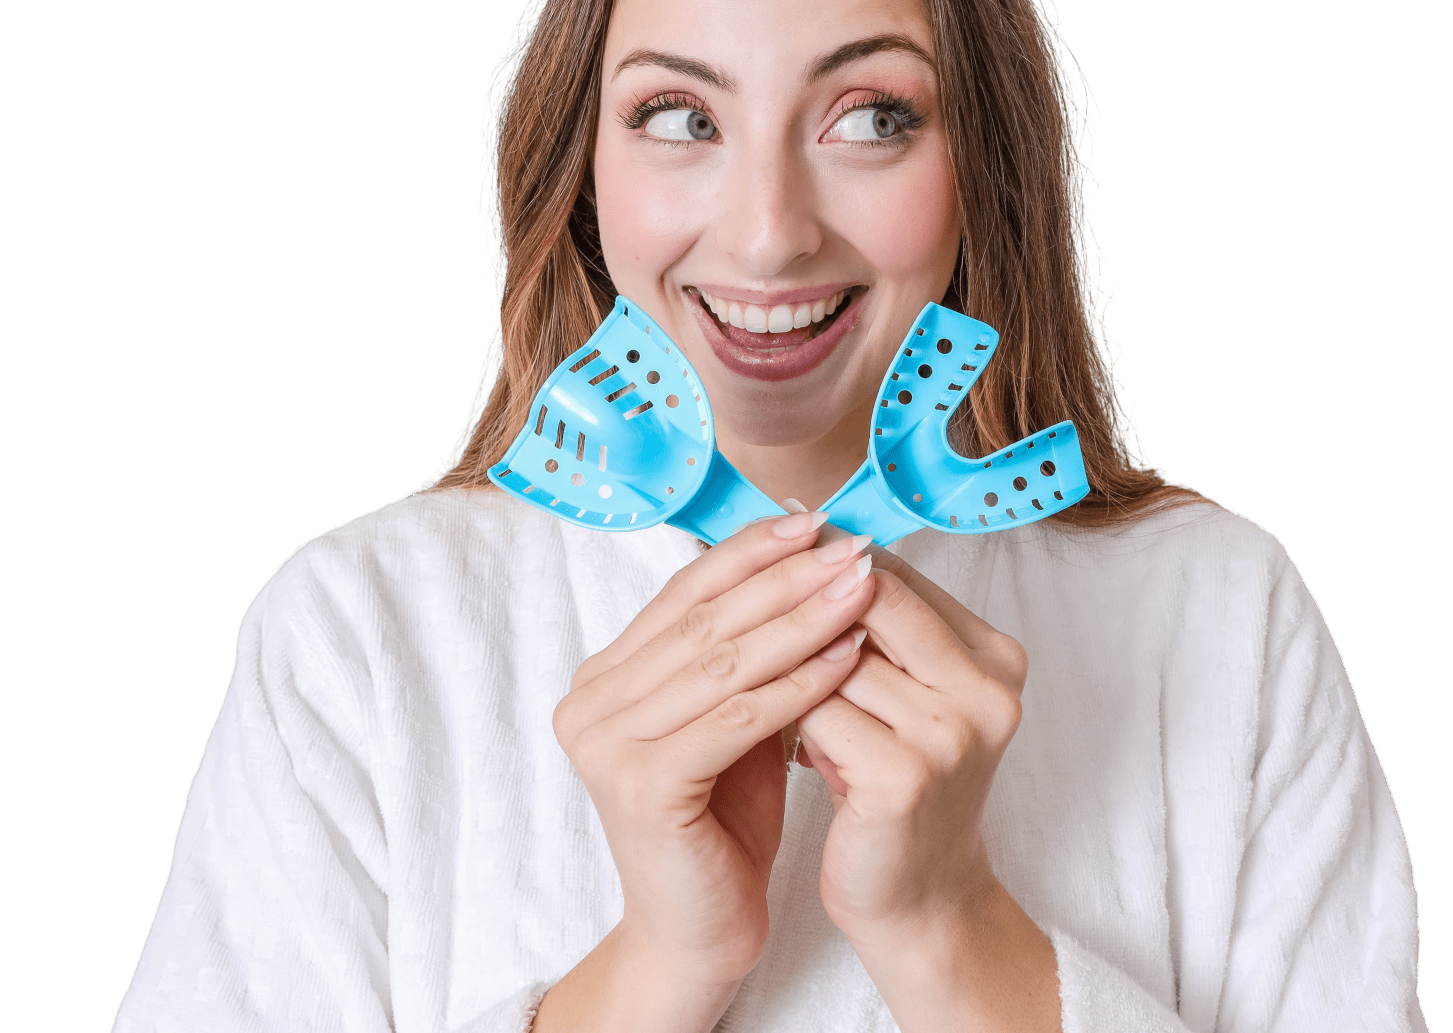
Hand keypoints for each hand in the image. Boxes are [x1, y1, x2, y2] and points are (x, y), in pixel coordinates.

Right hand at [535, 512, 877, 1031]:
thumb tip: (811, 558)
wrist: (700, 932)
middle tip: (851, 546)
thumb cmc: (724, 822)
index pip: (683, 592)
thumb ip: (748, 651)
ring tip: (863, 588)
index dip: (750, 551)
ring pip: (722, 663)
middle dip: (786, 577)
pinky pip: (734, 719)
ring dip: (802, 620)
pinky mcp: (640, 785)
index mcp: (604, 676)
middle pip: (704, 620)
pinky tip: (847, 657)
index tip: (816, 520)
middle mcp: (589, 702)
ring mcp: (606, 744)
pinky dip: (796, 684)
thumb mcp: (734, 717)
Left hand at [794, 549, 1058, 1031]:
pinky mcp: (906, 776)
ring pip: (833, 656)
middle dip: (803, 609)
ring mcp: (952, 732)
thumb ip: (873, 627)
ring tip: (772, 695)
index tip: (769, 567)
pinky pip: (817, 713)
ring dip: (791, 670)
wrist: (917, 901)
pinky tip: (782, 743)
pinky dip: (787, 720)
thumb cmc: (895, 789)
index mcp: (997, 655)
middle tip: (746, 617)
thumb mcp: (903, 696)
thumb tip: (796, 536)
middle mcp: (990, 687)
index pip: (897, 575)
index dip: (824, 569)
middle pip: (871, 601)